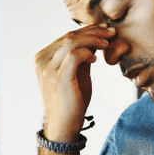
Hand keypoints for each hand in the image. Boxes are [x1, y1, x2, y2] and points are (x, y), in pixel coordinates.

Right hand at [33, 25, 114, 140]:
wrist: (64, 125)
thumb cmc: (71, 100)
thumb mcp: (77, 72)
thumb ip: (83, 55)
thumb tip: (96, 38)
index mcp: (43, 57)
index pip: (66, 36)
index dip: (87, 30)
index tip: (105, 28)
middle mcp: (42, 61)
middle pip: (69, 36)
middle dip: (93, 31)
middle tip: (111, 32)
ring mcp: (48, 69)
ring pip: (71, 42)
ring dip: (93, 39)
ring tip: (107, 43)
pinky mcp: (59, 78)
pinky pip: (74, 55)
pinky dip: (87, 52)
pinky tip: (95, 59)